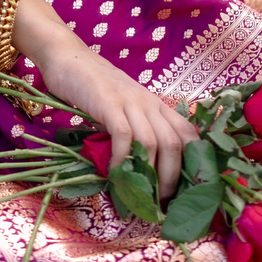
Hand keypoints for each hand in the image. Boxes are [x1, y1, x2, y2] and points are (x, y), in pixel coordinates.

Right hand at [34, 33, 196, 200]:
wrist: (69, 57)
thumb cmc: (96, 87)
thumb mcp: (125, 107)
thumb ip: (136, 130)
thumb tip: (143, 171)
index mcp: (157, 105)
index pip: (188, 134)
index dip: (192, 164)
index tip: (185, 191)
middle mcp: (149, 103)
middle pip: (175, 143)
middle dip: (172, 178)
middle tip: (162, 203)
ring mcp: (129, 101)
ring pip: (152, 142)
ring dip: (149, 175)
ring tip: (141, 197)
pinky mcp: (107, 102)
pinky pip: (123, 135)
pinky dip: (121, 158)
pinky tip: (114, 174)